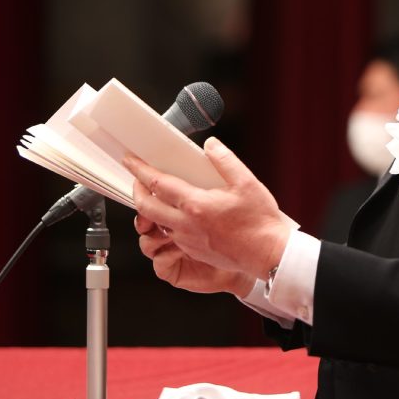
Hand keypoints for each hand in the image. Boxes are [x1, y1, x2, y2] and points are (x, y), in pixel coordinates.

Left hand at [128, 137, 291, 282]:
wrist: (267, 253)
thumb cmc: (259, 221)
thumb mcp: (246, 182)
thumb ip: (224, 160)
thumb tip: (210, 145)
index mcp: (195, 205)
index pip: (158, 184)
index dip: (140, 170)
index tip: (131, 160)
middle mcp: (185, 224)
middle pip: (145, 207)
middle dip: (136, 190)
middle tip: (136, 178)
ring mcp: (187, 240)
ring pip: (156, 222)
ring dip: (150, 207)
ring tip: (157, 194)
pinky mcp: (193, 250)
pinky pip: (171, 234)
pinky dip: (167, 220)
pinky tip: (179, 213)